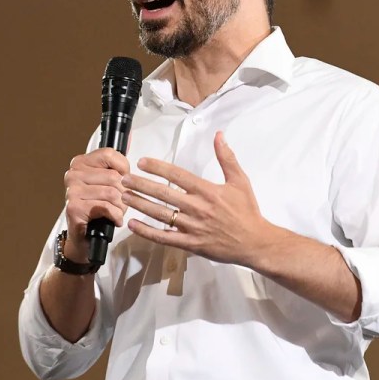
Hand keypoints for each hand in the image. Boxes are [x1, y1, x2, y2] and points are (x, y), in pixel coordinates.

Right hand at [63, 147, 129, 260]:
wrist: (84, 238)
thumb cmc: (99, 208)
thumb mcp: (108, 182)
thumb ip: (117, 164)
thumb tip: (131, 136)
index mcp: (80, 162)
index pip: (110, 154)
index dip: (124, 169)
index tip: (123, 182)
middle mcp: (73, 174)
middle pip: (114, 177)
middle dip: (125, 194)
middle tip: (121, 204)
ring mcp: (72, 191)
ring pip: (112, 193)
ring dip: (121, 207)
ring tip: (117, 212)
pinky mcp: (74, 208)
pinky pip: (106, 207)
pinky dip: (116, 216)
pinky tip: (114, 220)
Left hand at [121, 131, 270, 266]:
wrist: (254, 242)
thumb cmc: (247, 211)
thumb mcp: (240, 181)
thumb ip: (227, 158)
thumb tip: (219, 135)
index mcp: (207, 191)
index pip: (177, 176)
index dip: (158, 168)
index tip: (142, 162)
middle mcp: (197, 208)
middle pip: (163, 194)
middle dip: (141, 185)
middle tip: (124, 178)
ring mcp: (191, 227)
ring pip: (160, 214)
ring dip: (140, 204)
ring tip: (124, 196)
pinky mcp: (190, 244)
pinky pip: (164, 237)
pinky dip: (146, 232)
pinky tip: (132, 224)